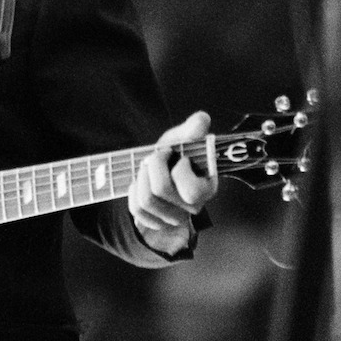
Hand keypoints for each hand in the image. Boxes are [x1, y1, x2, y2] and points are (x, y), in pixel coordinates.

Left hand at [128, 111, 218, 255]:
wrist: (162, 172)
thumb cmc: (175, 155)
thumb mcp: (181, 140)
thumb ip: (191, 131)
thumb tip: (202, 118)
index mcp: (206, 188)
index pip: (191, 191)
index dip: (179, 170)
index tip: (178, 156)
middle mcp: (193, 207)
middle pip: (161, 191)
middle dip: (153, 167)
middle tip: (156, 157)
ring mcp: (175, 218)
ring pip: (146, 201)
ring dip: (141, 178)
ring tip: (147, 168)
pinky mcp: (157, 222)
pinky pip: (137, 211)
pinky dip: (134, 192)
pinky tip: (141, 184)